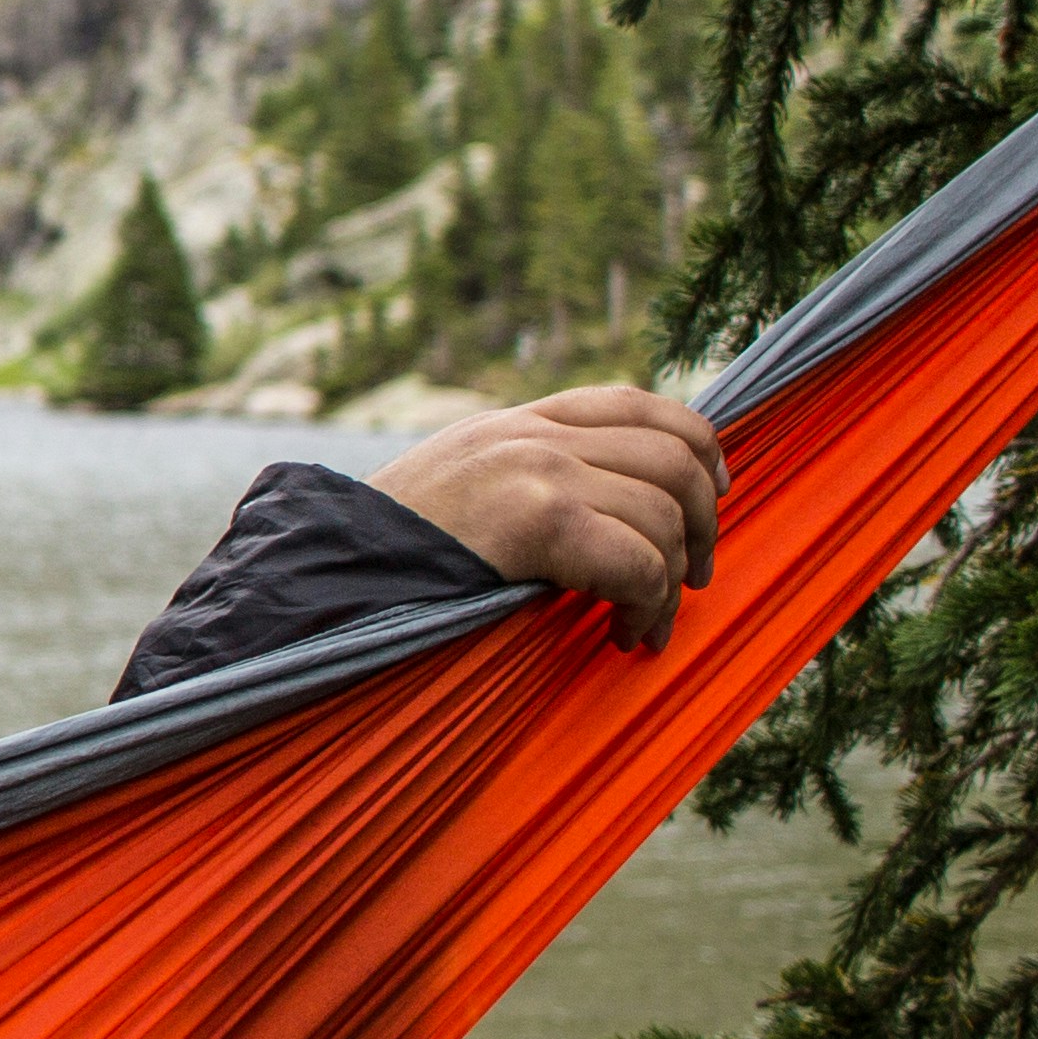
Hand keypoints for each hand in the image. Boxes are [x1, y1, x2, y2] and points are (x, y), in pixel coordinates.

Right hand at [370, 384, 727, 653]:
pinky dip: (649, 607)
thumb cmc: (386, 555)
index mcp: (516, 421)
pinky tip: (626, 635)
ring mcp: (537, 470)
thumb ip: (524, 479)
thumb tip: (605, 508)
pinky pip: (638, 562)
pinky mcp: (538, 519)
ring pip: (664, 512)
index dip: (697, 447)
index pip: (638, 403)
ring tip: (645, 622)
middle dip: (703, 522)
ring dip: (673, 580)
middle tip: (691, 578)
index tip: (710, 495)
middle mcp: (532, 434)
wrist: (326, 574)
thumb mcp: (459, 487)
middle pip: (675, 454)